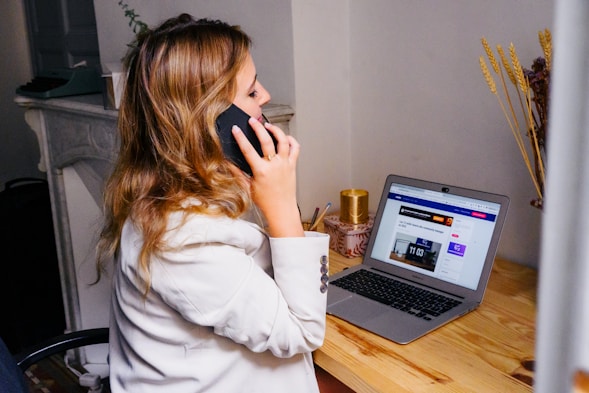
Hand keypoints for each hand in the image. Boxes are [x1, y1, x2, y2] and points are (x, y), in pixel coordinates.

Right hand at [231, 118, 303, 236]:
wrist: (282, 210)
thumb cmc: (265, 201)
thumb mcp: (248, 187)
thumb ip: (238, 173)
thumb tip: (228, 162)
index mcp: (261, 171)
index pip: (248, 150)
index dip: (240, 138)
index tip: (236, 129)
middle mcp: (275, 166)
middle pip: (266, 140)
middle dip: (258, 128)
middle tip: (252, 121)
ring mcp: (285, 164)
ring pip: (283, 141)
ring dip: (276, 130)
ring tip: (268, 126)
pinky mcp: (293, 166)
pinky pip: (295, 148)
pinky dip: (290, 140)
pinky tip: (284, 137)